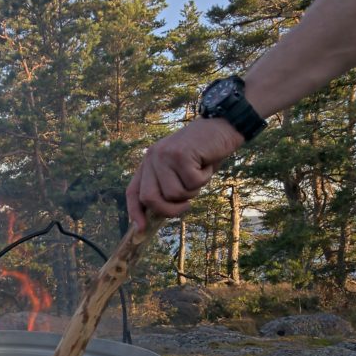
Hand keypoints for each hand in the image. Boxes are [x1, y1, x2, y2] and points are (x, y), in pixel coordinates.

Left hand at [126, 118, 244, 230]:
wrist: (222, 126)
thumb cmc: (203, 154)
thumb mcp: (180, 171)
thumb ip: (167, 187)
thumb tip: (158, 216)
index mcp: (148, 163)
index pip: (133, 192)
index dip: (135, 211)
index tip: (141, 228)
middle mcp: (151, 158)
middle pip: (150, 198)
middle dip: (169, 210)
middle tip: (186, 205)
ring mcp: (164, 155)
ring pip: (174, 194)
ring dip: (192, 190)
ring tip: (199, 173)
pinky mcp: (181, 154)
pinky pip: (192, 183)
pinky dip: (204, 179)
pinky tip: (206, 163)